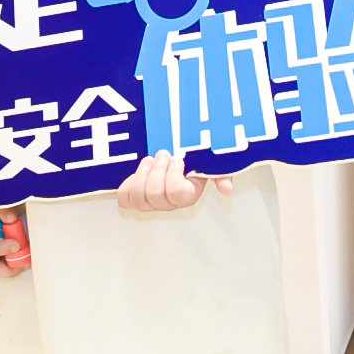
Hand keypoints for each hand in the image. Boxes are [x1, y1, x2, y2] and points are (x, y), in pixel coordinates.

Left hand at [116, 150, 233, 211]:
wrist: (175, 149)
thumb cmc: (194, 156)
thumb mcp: (211, 161)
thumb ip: (221, 174)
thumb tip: (228, 190)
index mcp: (188, 196)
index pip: (177, 193)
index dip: (173, 174)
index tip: (178, 158)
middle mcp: (169, 204)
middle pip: (155, 195)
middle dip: (157, 170)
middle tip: (163, 154)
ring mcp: (150, 202)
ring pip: (139, 198)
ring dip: (142, 175)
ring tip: (149, 161)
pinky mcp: (135, 196)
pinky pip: (125, 199)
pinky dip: (127, 185)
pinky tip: (137, 172)